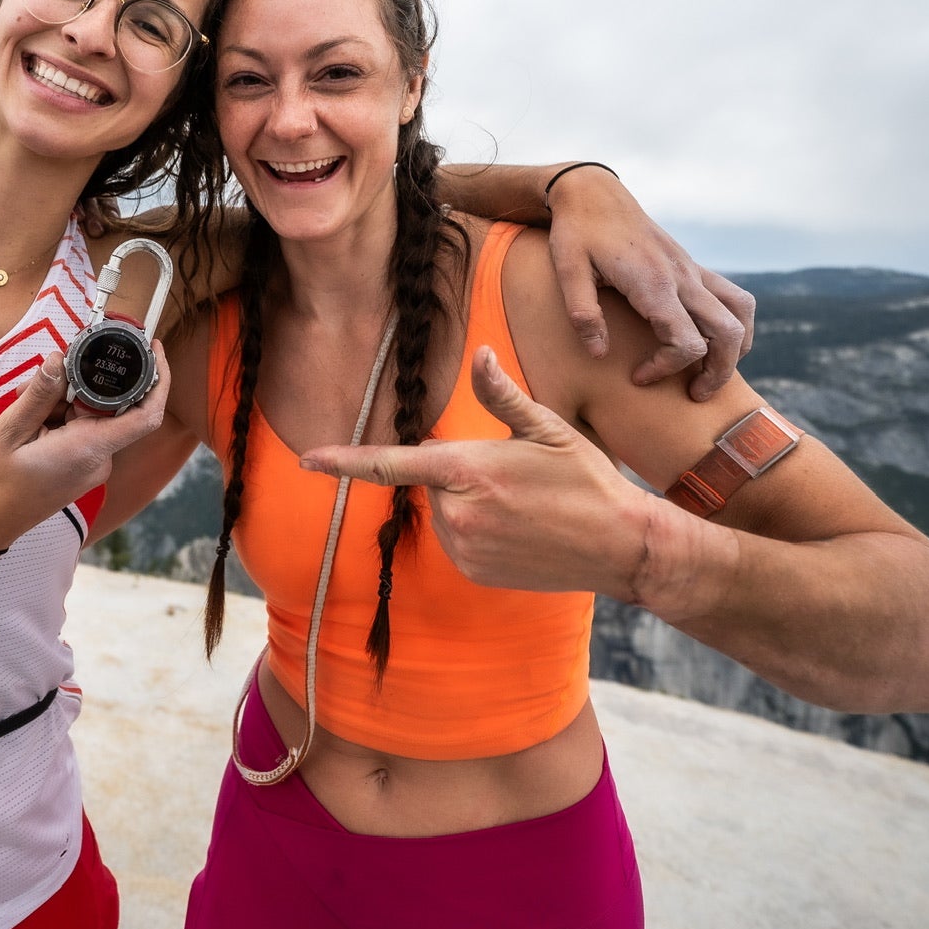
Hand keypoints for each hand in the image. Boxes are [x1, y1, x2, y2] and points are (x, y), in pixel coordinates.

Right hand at [0, 346, 169, 551]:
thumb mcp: (9, 431)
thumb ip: (40, 394)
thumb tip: (60, 359)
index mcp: (88, 450)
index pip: (146, 416)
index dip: (159, 380)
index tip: (153, 349)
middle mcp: (97, 460)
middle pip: (107, 405)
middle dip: (78, 382)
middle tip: (41, 374)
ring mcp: (88, 467)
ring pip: (87, 415)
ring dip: (59, 400)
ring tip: (21, 399)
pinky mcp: (77, 468)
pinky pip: (77, 430)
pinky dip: (56, 416)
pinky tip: (26, 415)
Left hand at [302, 347, 703, 610]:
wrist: (620, 546)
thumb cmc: (588, 481)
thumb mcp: (549, 429)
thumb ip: (503, 396)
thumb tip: (480, 355)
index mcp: (469, 471)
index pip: (391, 464)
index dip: (344, 460)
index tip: (308, 458)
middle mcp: (459, 513)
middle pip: (433, 481)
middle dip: (460, 471)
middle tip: (513, 474)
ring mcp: (466, 549)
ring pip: (446, 512)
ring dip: (470, 503)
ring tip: (524, 503)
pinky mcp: (475, 573)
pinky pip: (459, 541)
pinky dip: (478, 530)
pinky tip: (520, 529)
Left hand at [547, 166, 754, 398]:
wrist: (593, 192)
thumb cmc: (577, 232)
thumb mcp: (567, 271)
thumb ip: (583, 314)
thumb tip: (600, 354)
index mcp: (655, 283)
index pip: (686, 342)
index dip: (666, 368)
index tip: (638, 376)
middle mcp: (683, 277)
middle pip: (728, 333)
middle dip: (718, 371)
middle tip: (695, 395)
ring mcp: (692, 269)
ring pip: (741, 311)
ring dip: (736, 346)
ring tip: (712, 370)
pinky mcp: (691, 265)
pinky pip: (732, 295)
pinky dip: (733, 322)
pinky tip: (711, 338)